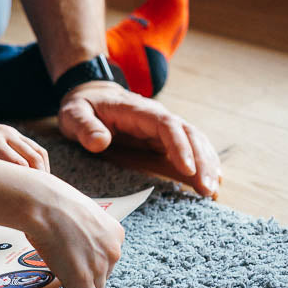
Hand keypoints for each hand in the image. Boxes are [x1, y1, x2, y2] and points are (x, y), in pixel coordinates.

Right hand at [23, 170, 124, 287]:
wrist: (43, 205)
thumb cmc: (54, 202)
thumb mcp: (81, 213)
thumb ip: (86, 230)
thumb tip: (76, 239)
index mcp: (116, 233)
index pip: (108, 257)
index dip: (90, 258)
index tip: (75, 252)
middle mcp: (113, 251)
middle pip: (104, 275)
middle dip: (87, 272)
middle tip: (66, 261)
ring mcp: (100, 267)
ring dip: (80, 283)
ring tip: (61, 268)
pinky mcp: (83, 280)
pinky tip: (64, 281)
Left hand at [57, 81, 220, 197]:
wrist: (91, 96)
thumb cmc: (82, 106)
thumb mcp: (74, 113)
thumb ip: (85, 126)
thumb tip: (100, 142)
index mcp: (138, 111)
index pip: (166, 125)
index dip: (180, 146)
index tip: (187, 170)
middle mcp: (157, 117)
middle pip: (188, 134)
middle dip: (202, 161)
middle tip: (208, 189)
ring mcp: (163, 128)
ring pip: (195, 141)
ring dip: (207, 164)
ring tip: (213, 191)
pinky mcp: (164, 139)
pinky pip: (190, 148)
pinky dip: (204, 163)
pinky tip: (212, 181)